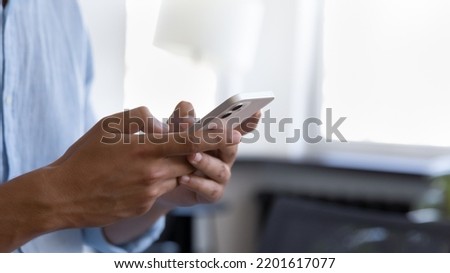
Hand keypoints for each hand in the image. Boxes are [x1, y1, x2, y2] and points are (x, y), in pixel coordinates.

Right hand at [42, 106, 240, 227]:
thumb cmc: (83, 157)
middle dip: (197, 152)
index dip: (214, 135)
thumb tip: (161, 122)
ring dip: (175, 166)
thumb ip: (140, 117)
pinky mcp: (143, 206)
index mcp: (145, 148)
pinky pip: (161, 190)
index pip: (190, 140)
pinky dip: (158, 180)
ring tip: (153, 159)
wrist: (63, 195)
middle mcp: (152, 172)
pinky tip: (136, 177)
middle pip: (190, 161)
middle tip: (196, 143)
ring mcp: (149, 192)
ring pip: (177, 176)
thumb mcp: (108, 125)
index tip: (232, 130)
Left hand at [156, 102, 260, 208]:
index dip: (249, 121)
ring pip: (220, 169)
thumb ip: (180, 120)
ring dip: (205, 162)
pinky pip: (210, 189)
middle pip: (232, 147)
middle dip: (224, 139)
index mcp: (219, 138)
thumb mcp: (173, 133)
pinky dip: (197, 183)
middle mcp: (224, 156)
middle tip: (214, 131)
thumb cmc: (174, 154)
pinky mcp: (213, 193)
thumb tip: (185, 107)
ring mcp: (220, 175)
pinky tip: (183, 178)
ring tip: (190, 156)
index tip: (256, 112)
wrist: (162, 183)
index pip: (237, 127)